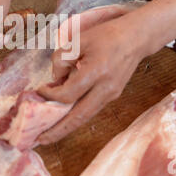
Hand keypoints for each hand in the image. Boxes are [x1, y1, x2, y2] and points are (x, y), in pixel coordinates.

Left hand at [37, 15, 145, 144]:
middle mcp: (106, 88)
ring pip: (85, 117)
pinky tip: (63, 117)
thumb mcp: (79, 40)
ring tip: (48, 135)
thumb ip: (62, 59)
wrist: (136, 38)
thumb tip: (54, 80)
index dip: (50, 95)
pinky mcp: (112, 96)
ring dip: (66, 128)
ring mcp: (111, 95)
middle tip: (39, 140)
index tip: (40, 90)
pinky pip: (91, 110)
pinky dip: (76, 116)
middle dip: (58, 131)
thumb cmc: (106, 35)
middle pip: (79, 117)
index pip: (68, 94)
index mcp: (97, 72)